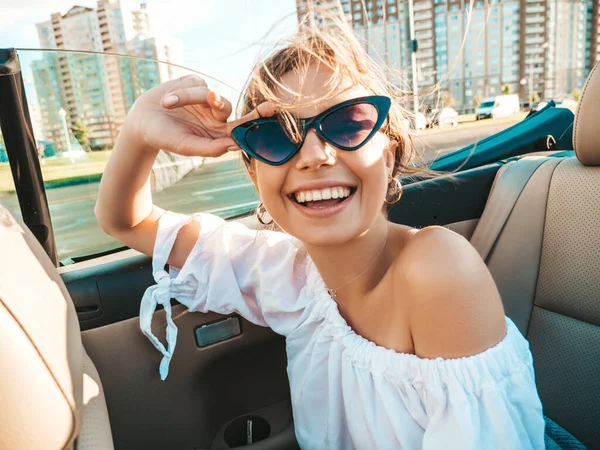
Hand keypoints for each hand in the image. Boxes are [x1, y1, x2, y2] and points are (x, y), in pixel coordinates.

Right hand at [125, 74, 274, 157]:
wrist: (142, 121)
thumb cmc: (165, 137)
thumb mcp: (186, 145)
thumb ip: (210, 148)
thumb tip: (234, 147)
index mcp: (218, 135)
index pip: (242, 131)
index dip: (257, 123)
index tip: (271, 116)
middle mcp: (216, 117)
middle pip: (235, 111)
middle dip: (244, 109)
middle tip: (261, 107)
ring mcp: (207, 101)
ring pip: (212, 96)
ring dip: (191, 98)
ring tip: (168, 104)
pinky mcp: (195, 84)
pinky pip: (197, 84)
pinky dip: (182, 92)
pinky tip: (168, 100)